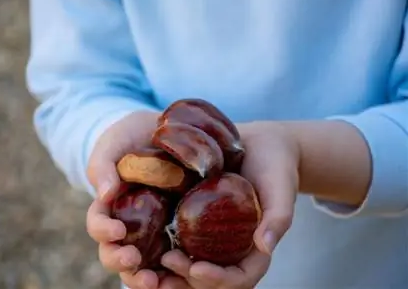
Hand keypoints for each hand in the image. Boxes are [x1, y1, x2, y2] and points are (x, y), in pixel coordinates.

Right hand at [85, 110, 191, 288]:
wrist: (160, 132)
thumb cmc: (129, 138)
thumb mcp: (113, 145)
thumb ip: (103, 166)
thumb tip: (106, 194)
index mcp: (108, 208)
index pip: (98, 225)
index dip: (103, 232)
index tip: (118, 230)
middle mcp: (128, 225)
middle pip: (116, 253)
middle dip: (120, 262)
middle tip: (132, 260)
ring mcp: (153, 230)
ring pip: (143, 263)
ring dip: (144, 276)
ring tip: (155, 282)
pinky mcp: (178, 229)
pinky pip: (174, 254)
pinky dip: (175, 270)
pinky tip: (183, 273)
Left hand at [161, 121, 299, 288]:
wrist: (258, 145)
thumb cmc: (275, 166)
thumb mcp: (281, 188)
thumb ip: (277, 217)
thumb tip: (265, 246)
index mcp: (253, 250)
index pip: (239, 277)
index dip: (218, 279)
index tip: (197, 269)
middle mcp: (229, 249)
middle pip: (208, 279)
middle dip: (186, 279)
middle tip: (167, 262)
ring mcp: (210, 238)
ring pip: (188, 266)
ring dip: (167, 271)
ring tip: (146, 261)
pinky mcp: (193, 220)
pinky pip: (175, 240)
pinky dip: (157, 245)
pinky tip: (139, 238)